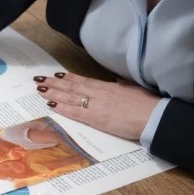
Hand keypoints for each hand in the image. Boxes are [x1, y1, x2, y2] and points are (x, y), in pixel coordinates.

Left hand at [34, 72, 159, 140]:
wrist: (155, 117)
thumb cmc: (148, 104)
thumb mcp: (133, 90)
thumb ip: (122, 86)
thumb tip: (116, 82)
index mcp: (109, 87)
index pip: (83, 80)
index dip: (68, 78)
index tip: (56, 75)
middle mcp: (100, 94)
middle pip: (72, 87)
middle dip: (54, 83)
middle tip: (39, 80)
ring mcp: (97, 106)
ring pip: (70, 98)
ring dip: (53, 93)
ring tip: (40, 89)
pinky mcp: (97, 119)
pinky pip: (75, 112)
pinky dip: (62, 108)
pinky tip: (51, 104)